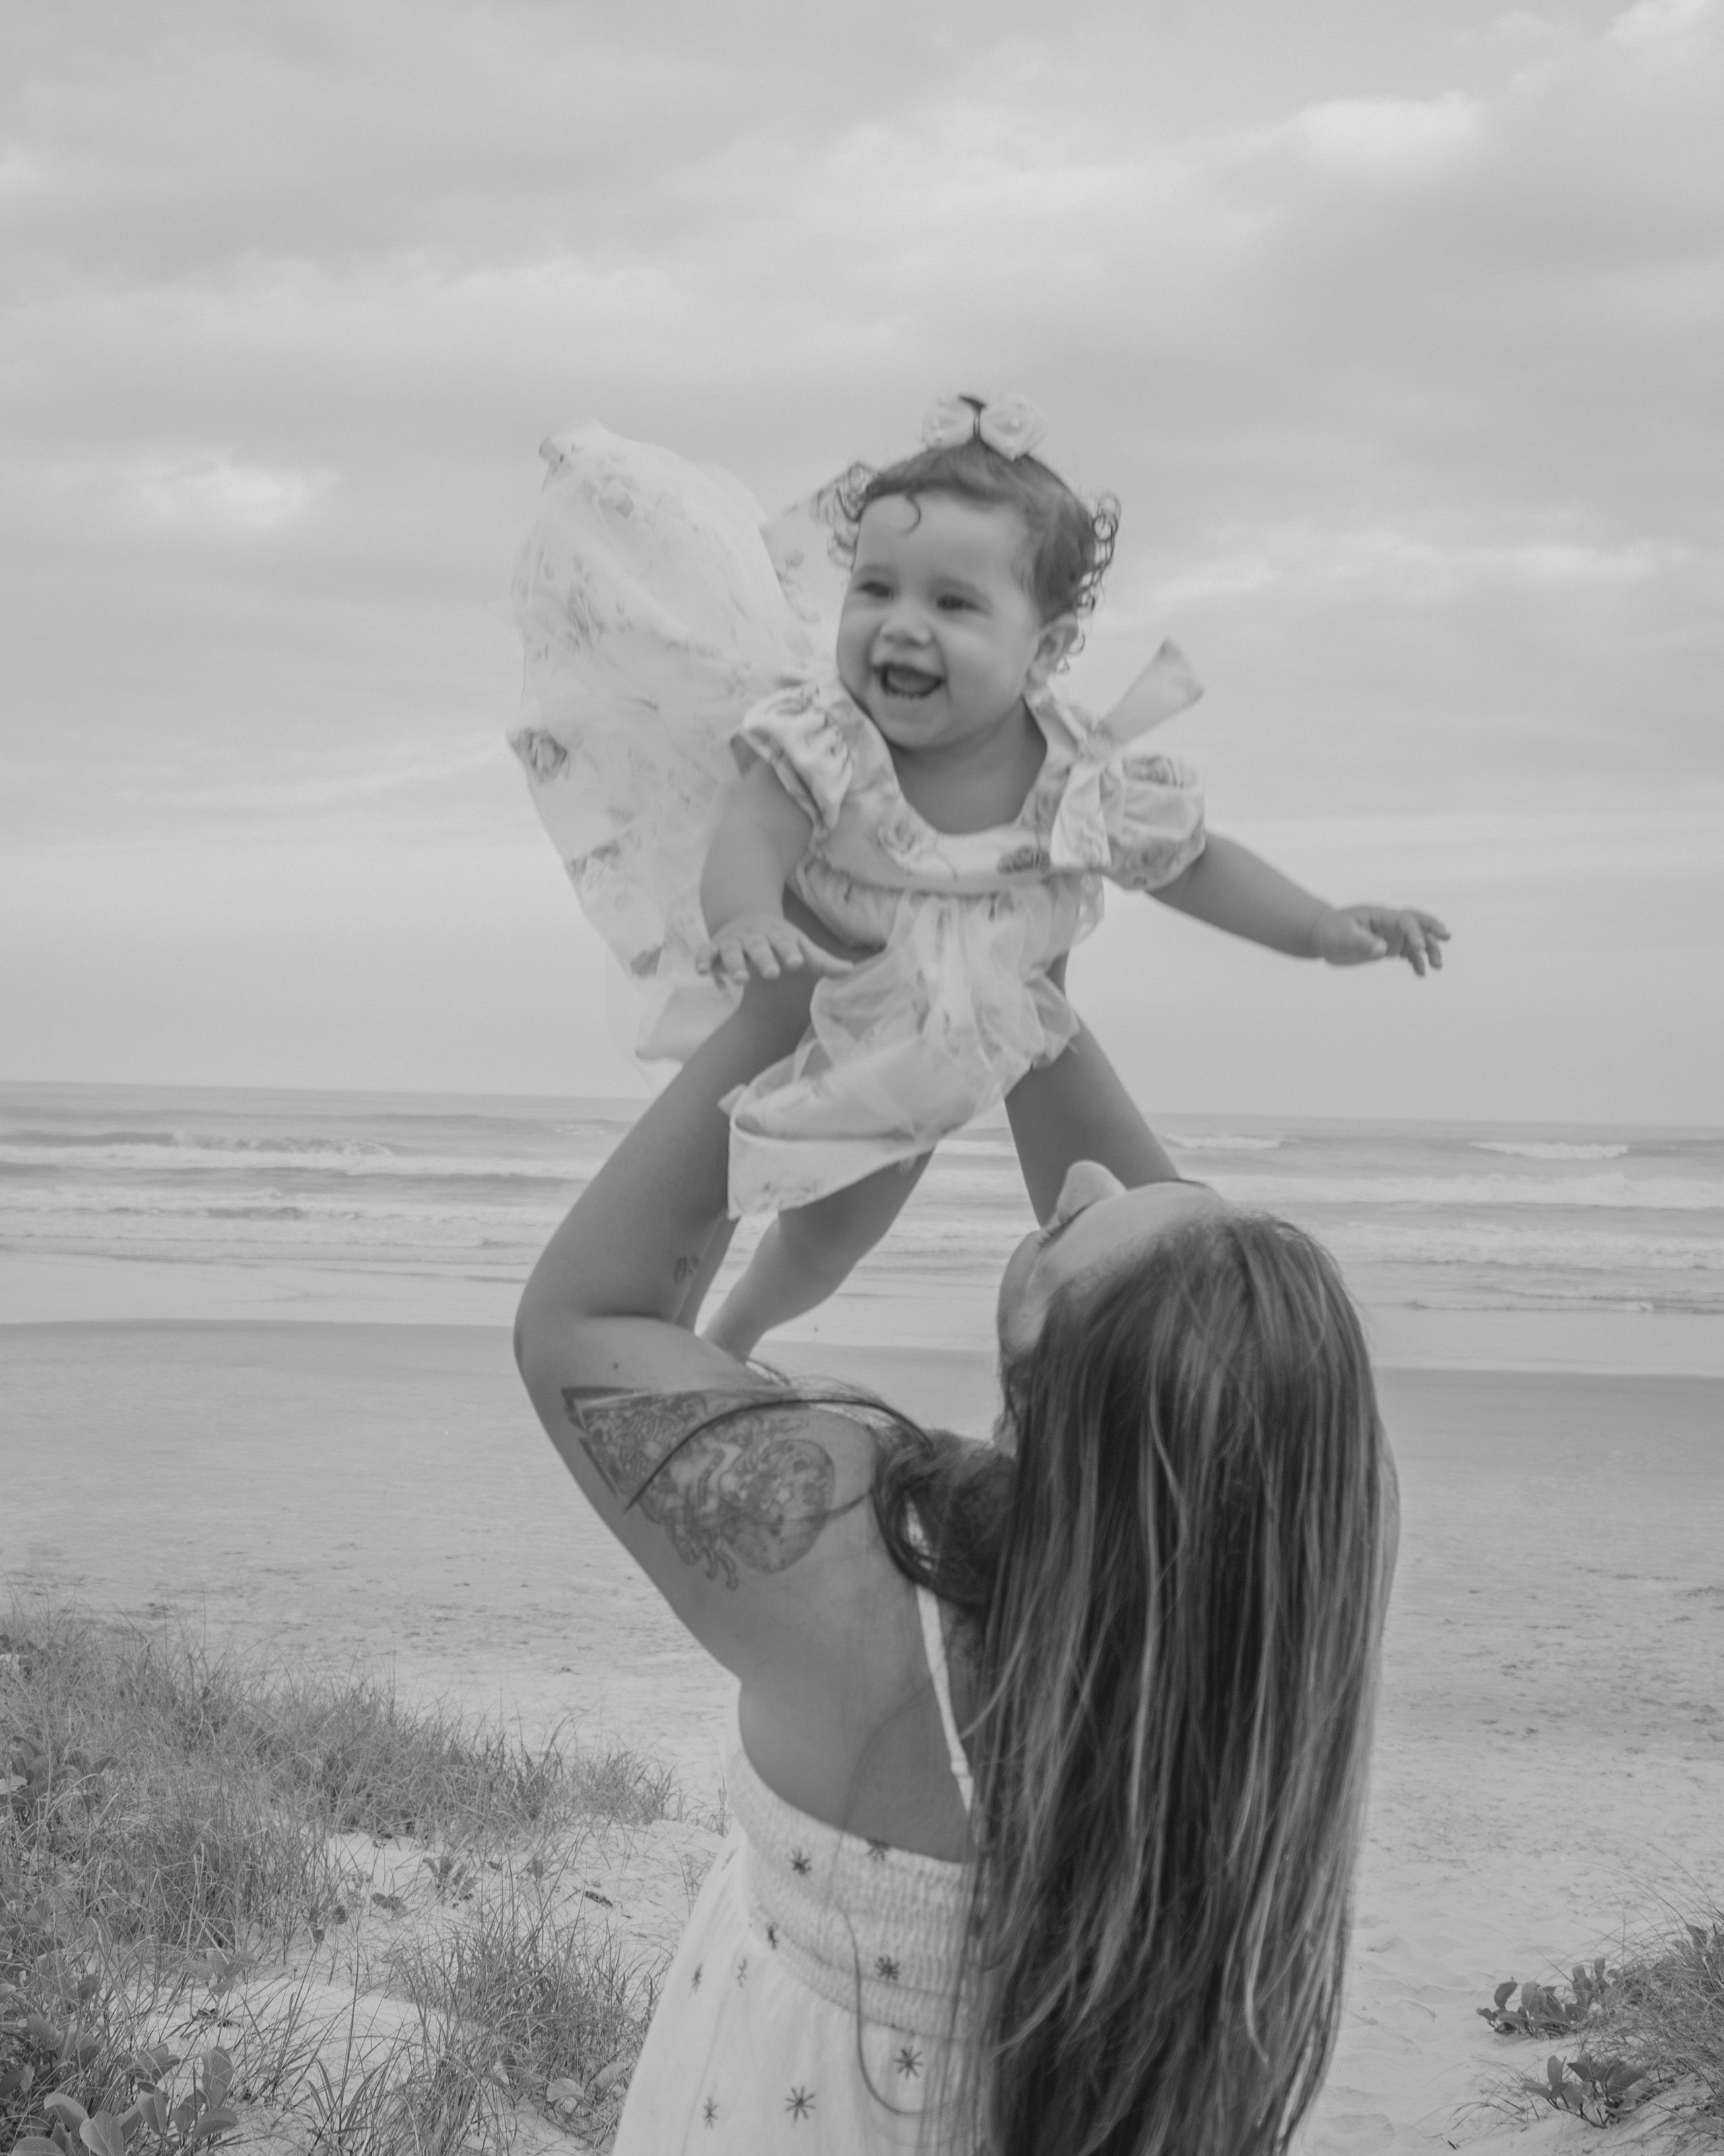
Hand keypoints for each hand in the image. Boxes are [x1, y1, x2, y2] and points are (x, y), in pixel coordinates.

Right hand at [697, 909, 856, 985]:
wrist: (746, 914)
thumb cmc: (779, 939)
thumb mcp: (800, 946)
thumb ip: (823, 962)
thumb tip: (851, 970)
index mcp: (778, 937)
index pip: (786, 944)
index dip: (791, 952)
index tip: (798, 963)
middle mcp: (755, 939)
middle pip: (759, 948)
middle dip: (765, 959)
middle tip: (772, 973)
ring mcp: (734, 942)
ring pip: (732, 952)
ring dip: (734, 964)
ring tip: (740, 979)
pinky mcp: (715, 947)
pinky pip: (706, 953)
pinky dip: (703, 960)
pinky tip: (702, 972)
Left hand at [1312, 905, 1449, 974]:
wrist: (1324, 937)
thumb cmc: (1331, 932)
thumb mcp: (1341, 937)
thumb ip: (1361, 942)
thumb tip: (1383, 949)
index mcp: (1379, 915)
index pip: (1403, 920)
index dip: (1413, 932)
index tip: (1417, 948)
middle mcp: (1389, 923)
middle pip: (1417, 922)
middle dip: (1432, 929)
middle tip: (1447, 937)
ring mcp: (1391, 935)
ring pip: (1416, 940)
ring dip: (1428, 950)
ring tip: (1436, 966)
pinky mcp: (1389, 948)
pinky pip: (1408, 953)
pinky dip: (1416, 962)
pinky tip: (1421, 973)